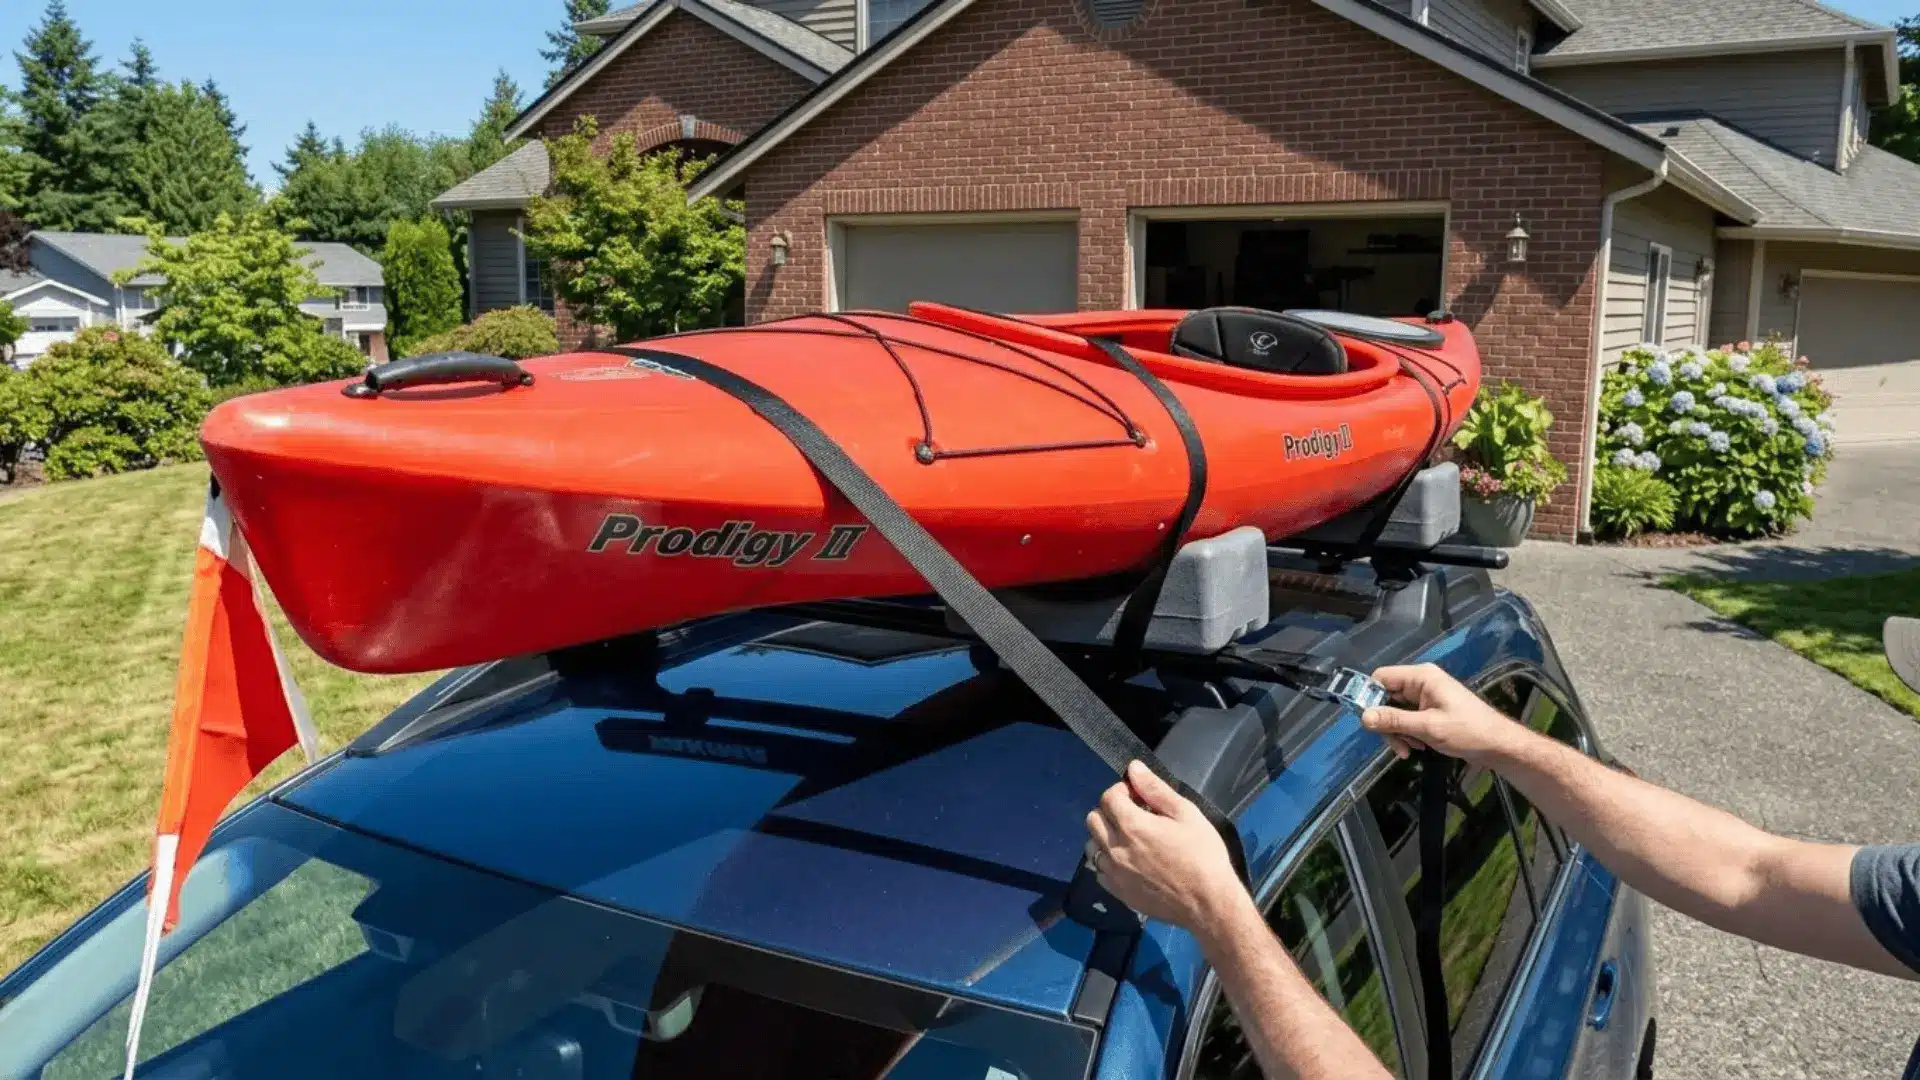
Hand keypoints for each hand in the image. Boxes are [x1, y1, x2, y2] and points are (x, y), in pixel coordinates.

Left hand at [1084, 761, 1251, 939]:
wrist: (1208, 904)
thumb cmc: (1202, 855)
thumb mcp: (1186, 814)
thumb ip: (1155, 789)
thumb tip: (1133, 768)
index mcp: (1131, 826)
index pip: (1108, 797)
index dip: (1122, 790)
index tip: (1138, 796)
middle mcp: (1115, 849)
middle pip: (1093, 819)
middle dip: (1110, 810)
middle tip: (1134, 815)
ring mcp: (1114, 873)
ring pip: (1092, 845)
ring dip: (1105, 836)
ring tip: (1130, 839)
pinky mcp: (1118, 893)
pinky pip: (1099, 871)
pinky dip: (1108, 861)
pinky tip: (1129, 862)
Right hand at [1360, 663, 1518, 764]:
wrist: (1498, 745)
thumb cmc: (1468, 731)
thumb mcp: (1428, 727)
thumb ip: (1395, 720)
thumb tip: (1363, 717)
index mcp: (1421, 677)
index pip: (1381, 677)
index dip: (1369, 696)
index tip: (1368, 720)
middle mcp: (1420, 683)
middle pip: (1385, 697)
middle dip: (1387, 722)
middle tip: (1396, 744)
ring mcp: (1424, 697)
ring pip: (1394, 712)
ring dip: (1398, 732)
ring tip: (1412, 749)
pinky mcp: (1428, 711)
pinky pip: (1406, 719)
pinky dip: (1407, 734)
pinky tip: (1418, 748)